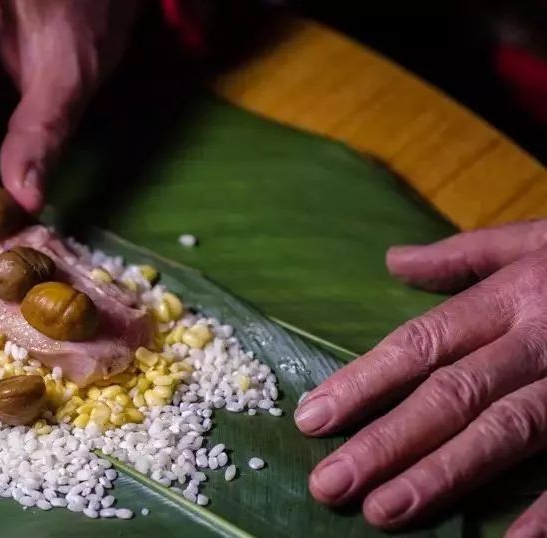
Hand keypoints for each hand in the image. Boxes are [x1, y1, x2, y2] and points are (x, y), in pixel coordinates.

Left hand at [295, 220, 546, 534]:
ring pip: (505, 433)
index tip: (312, 419)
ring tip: (382, 511)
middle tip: (329, 484)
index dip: (363, 382)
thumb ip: (463, 256)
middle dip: (385, 442)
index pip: (420, 344)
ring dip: (442, 476)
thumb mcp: (536, 240)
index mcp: (512, 297)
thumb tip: (393, 261)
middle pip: (450, 394)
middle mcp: (539, 341)